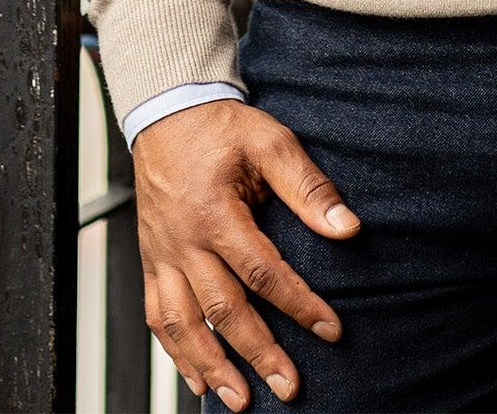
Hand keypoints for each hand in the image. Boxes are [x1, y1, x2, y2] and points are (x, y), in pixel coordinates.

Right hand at [131, 98, 360, 406]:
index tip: (331, 330)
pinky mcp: (150, 261)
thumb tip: (346, 227)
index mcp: (216, 213)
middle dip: (258, 353)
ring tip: (240, 400)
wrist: (166, 113)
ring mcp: (162, 255)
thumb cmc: (221, 128)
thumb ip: (308, 187)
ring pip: (184, 324)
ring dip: (212, 367)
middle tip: (289, 387)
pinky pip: (157, 317)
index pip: (264, 272)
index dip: (299, 305)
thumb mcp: (271, 141)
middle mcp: (184, 241)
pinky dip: (175, 353)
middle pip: (224, 310)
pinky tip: (196, 378)